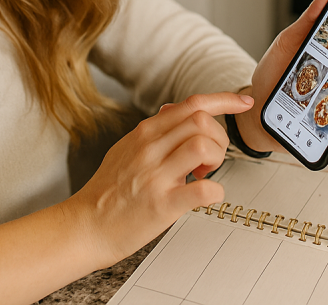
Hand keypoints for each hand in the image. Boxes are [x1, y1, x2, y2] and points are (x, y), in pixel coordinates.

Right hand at [67, 91, 253, 265]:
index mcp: (144, 134)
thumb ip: (152, 130)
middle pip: (202, 121)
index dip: (224, 100)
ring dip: (217, 159)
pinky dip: (216, 192)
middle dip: (220, 137)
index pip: (191, 104)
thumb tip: (172, 110)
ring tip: (204, 174)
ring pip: (204, 146)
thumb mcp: (125, 149)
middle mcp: (150, 149)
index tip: (243, 103)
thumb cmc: (106, 192)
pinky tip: (207, 196)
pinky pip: (203, 191)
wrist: (84, 227)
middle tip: (210, 158)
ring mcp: (156, 176)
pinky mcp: (162, 205)